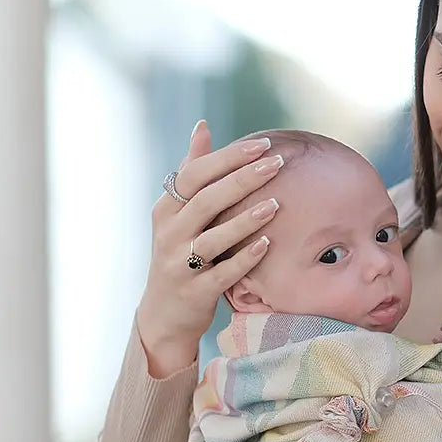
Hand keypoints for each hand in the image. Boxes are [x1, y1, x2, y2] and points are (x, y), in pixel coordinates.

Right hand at [135, 122, 283, 376]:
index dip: (229, 157)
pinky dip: (244, 259)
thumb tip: (202, 126)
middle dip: (243, 180)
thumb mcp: (178, 214)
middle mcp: (169, 233)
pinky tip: (268, 244)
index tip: (263, 145)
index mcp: (167, 209)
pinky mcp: (195, 292)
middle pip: (206, 200)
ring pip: (214, 237)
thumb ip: (192, 172)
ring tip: (277, 203)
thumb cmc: (180, 254)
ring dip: (246, 220)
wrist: (164, 314)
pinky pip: (222, 273)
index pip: (196, 174)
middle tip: (277, 164)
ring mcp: (180, 264)